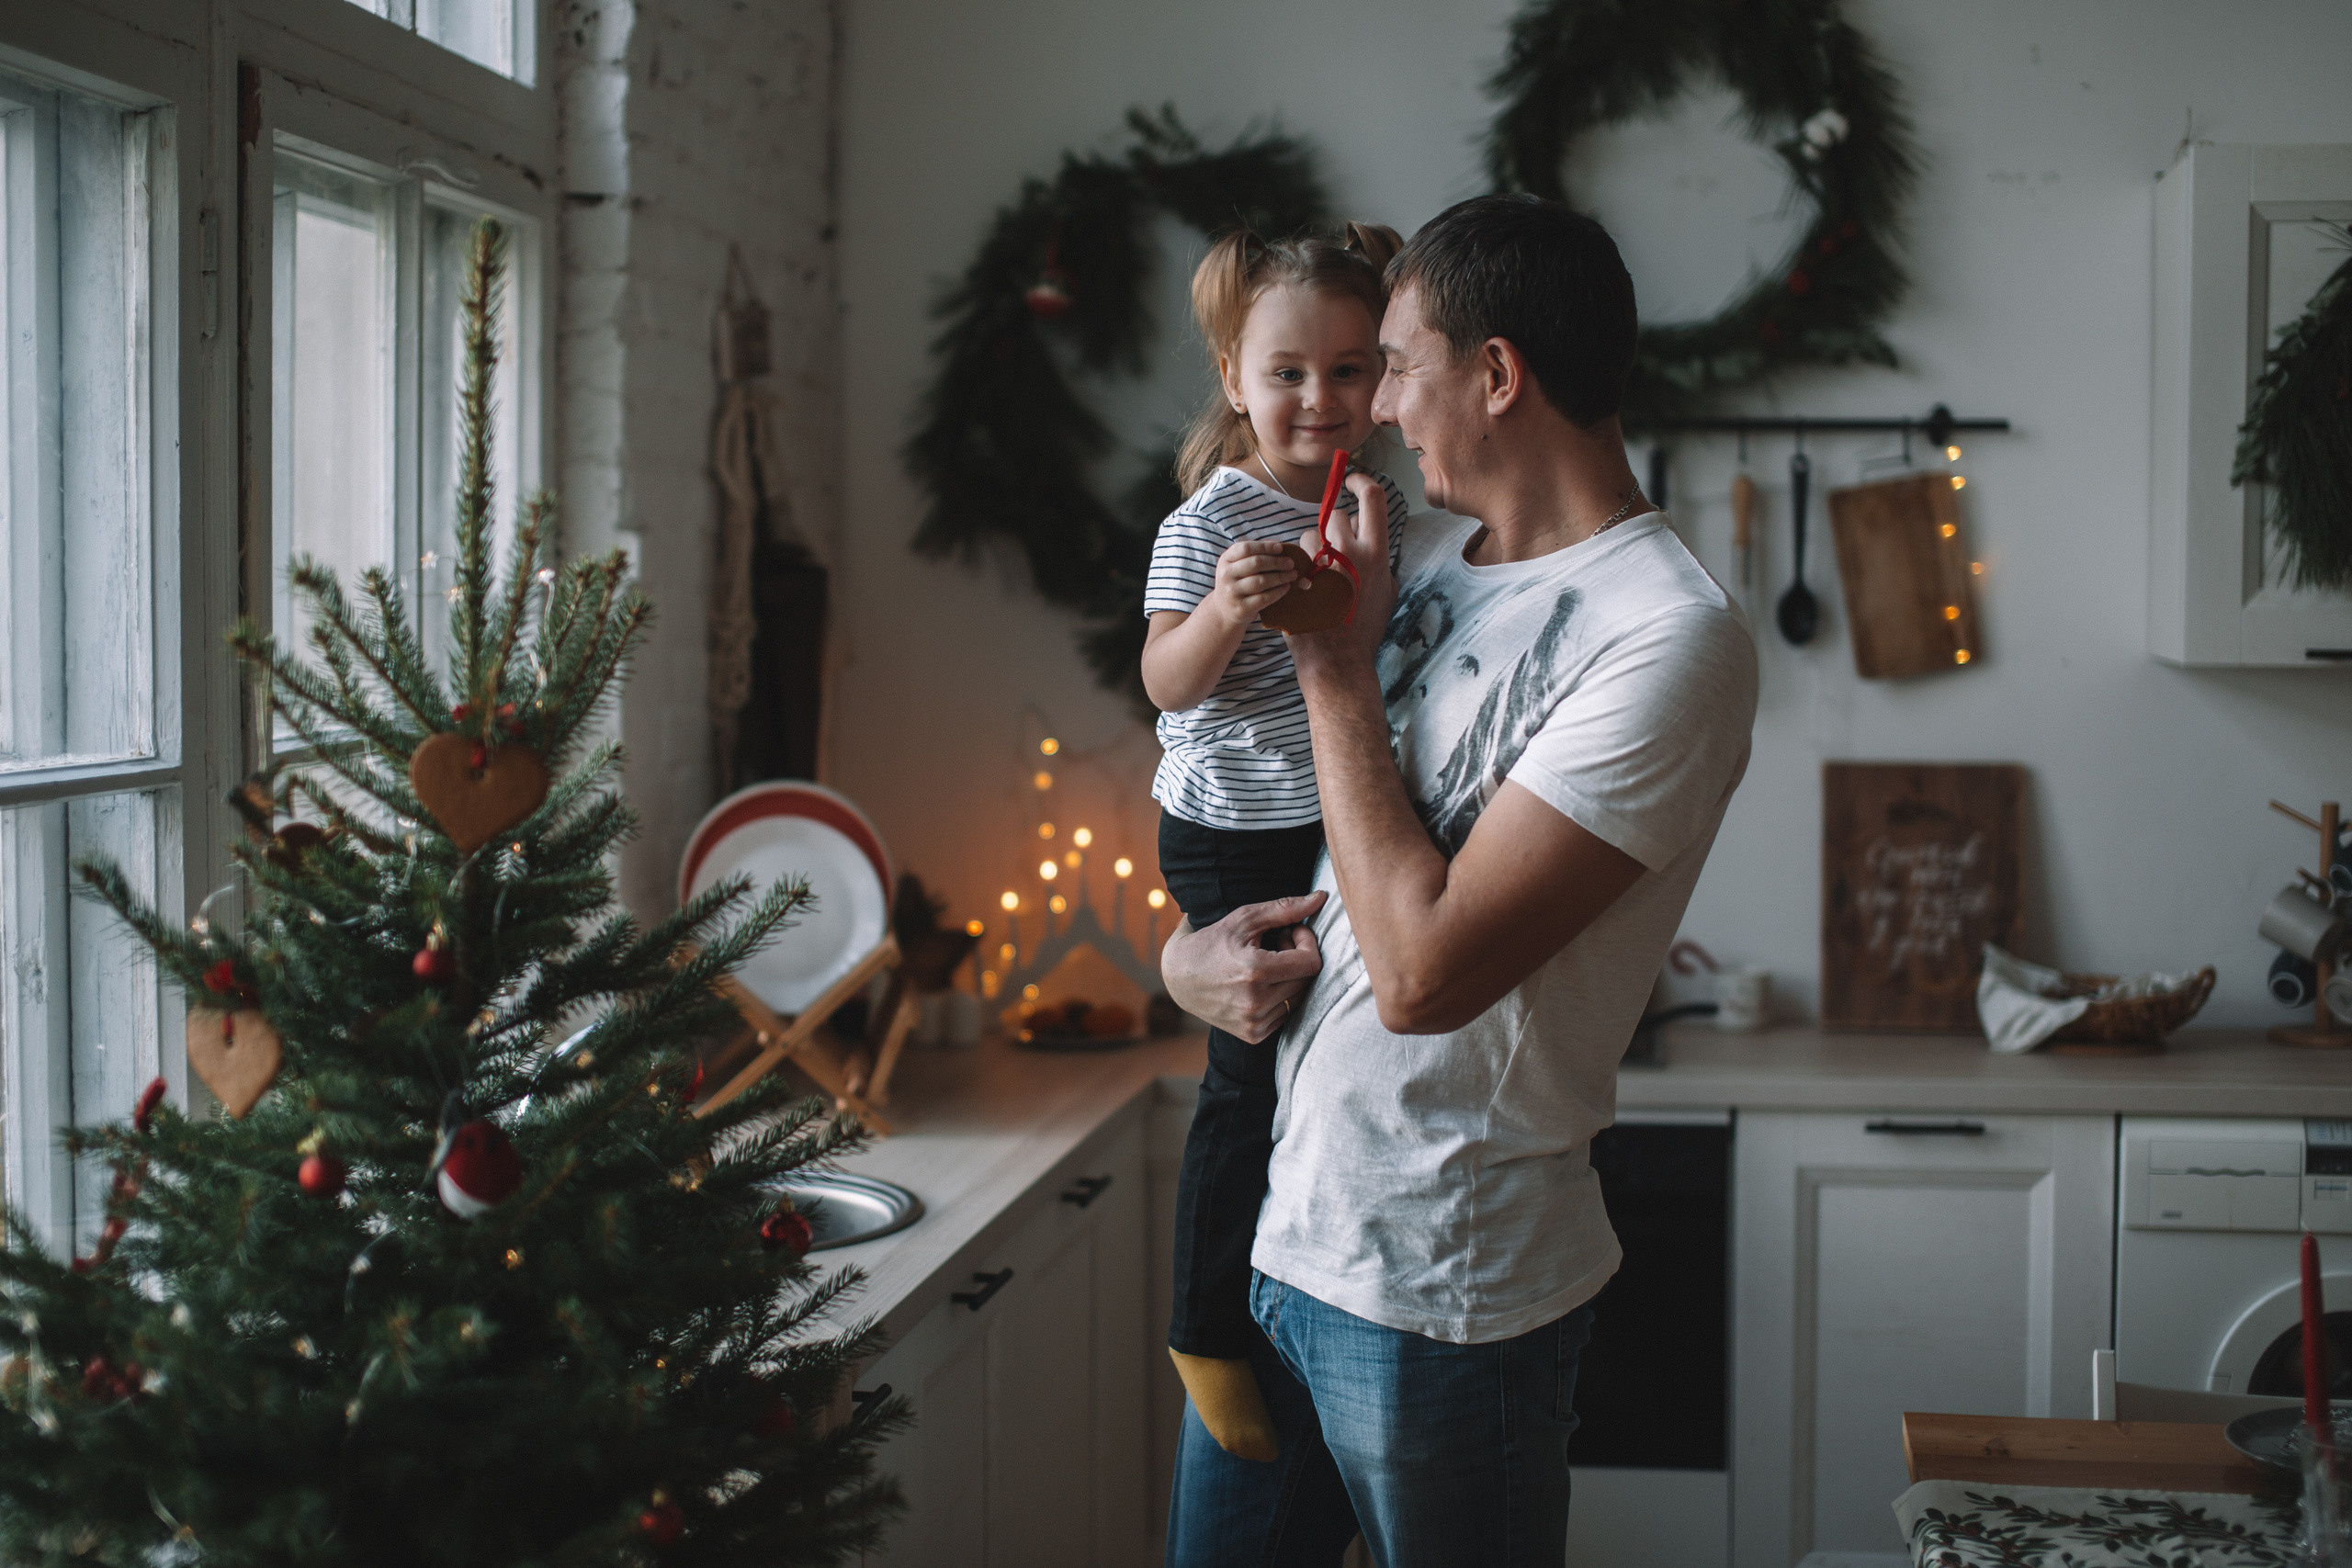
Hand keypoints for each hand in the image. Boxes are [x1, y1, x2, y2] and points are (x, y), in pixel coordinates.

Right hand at [1159, 893, 1326, 1043]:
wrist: (1178, 978)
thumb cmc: (1212, 941)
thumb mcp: (1244, 919)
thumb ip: (1285, 909)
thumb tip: (1322, 897)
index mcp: (1255, 972)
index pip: (1311, 962)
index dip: (1308, 942)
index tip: (1291, 930)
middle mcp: (1256, 1002)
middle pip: (1308, 979)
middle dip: (1299, 957)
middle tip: (1278, 942)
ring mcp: (1254, 1022)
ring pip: (1299, 997)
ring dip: (1291, 977)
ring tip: (1269, 962)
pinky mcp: (1253, 1035)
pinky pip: (1286, 1014)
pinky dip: (1281, 996)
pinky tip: (1262, 983)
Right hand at [1208, 538, 1299, 629]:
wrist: (1224, 610)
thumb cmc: (1237, 582)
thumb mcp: (1237, 566)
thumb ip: (1253, 555)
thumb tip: (1279, 547)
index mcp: (1225, 560)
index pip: (1246, 548)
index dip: (1265, 546)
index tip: (1280, 548)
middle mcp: (1226, 575)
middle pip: (1255, 563)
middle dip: (1277, 562)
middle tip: (1291, 563)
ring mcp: (1232, 593)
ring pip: (1261, 581)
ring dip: (1281, 577)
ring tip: (1292, 575)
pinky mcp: (1241, 608)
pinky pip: (1264, 598)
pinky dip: (1278, 592)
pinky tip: (1286, 587)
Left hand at [1289, 472, 1395, 668]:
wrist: (1338, 660)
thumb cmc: (1364, 628)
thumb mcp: (1386, 591)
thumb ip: (1380, 561)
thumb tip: (1373, 540)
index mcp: (1377, 553)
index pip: (1373, 496)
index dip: (1361, 481)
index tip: (1352, 481)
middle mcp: (1349, 553)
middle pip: (1335, 516)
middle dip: (1332, 528)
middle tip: (1334, 553)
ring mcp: (1320, 563)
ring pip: (1310, 535)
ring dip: (1311, 549)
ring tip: (1318, 578)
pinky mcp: (1298, 575)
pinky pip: (1295, 556)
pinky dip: (1298, 566)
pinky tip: (1305, 588)